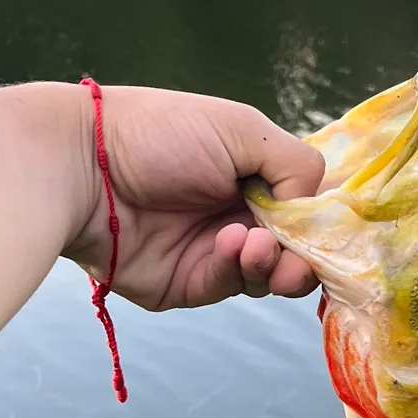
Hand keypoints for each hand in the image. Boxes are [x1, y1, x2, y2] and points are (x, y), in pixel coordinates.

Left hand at [64, 87, 322, 308]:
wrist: (84, 167)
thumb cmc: (162, 134)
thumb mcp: (243, 130)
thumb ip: (296, 165)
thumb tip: (314, 211)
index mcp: (257, 174)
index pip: (308, 207)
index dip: (324, 223)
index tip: (333, 231)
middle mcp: (240, 214)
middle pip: (298, 250)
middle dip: (307, 256)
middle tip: (300, 256)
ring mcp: (215, 252)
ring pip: (271, 276)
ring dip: (275, 263)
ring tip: (255, 243)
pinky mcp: (188, 284)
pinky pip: (231, 287)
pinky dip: (238, 268)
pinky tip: (228, 244)